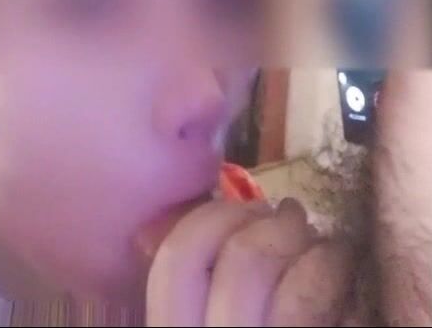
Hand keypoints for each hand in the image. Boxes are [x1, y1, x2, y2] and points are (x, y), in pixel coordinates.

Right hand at [145, 197, 352, 326]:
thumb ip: (189, 287)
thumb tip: (213, 211)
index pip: (178, 258)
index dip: (214, 216)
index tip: (243, 209)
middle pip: (245, 257)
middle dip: (277, 223)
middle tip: (291, 218)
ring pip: (299, 281)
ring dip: (321, 249)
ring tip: (326, 246)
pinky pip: (326, 310)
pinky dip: (338, 280)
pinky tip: (343, 278)